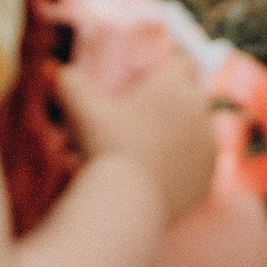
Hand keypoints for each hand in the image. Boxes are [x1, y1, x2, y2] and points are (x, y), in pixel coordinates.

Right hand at [61, 38, 218, 225]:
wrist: (128, 204)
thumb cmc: (106, 149)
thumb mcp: (82, 111)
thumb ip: (70, 83)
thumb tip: (57, 69)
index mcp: (173, 86)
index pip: (181, 62)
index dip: (166, 67)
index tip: (150, 78)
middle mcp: (197, 109)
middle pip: (193, 92)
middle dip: (175, 97)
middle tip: (147, 112)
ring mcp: (207, 144)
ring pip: (199, 127)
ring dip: (182, 130)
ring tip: (151, 144)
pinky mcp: (209, 175)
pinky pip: (201, 161)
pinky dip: (186, 163)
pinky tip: (162, 170)